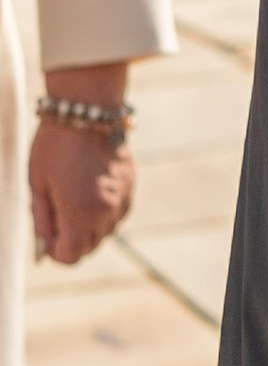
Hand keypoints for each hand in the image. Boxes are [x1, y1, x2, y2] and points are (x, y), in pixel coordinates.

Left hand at [30, 64, 134, 265]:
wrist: (89, 109)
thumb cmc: (56, 144)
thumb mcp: (38, 183)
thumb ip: (42, 219)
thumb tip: (44, 245)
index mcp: (80, 213)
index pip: (70, 256)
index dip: (53, 251)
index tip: (45, 235)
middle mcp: (107, 211)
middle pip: (88, 247)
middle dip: (71, 240)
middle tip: (56, 213)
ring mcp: (123, 199)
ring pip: (104, 232)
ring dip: (88, 226)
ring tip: (73, 196)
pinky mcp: (132, 186)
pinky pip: (117, 213)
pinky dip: (103, 211)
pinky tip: (90, 189)